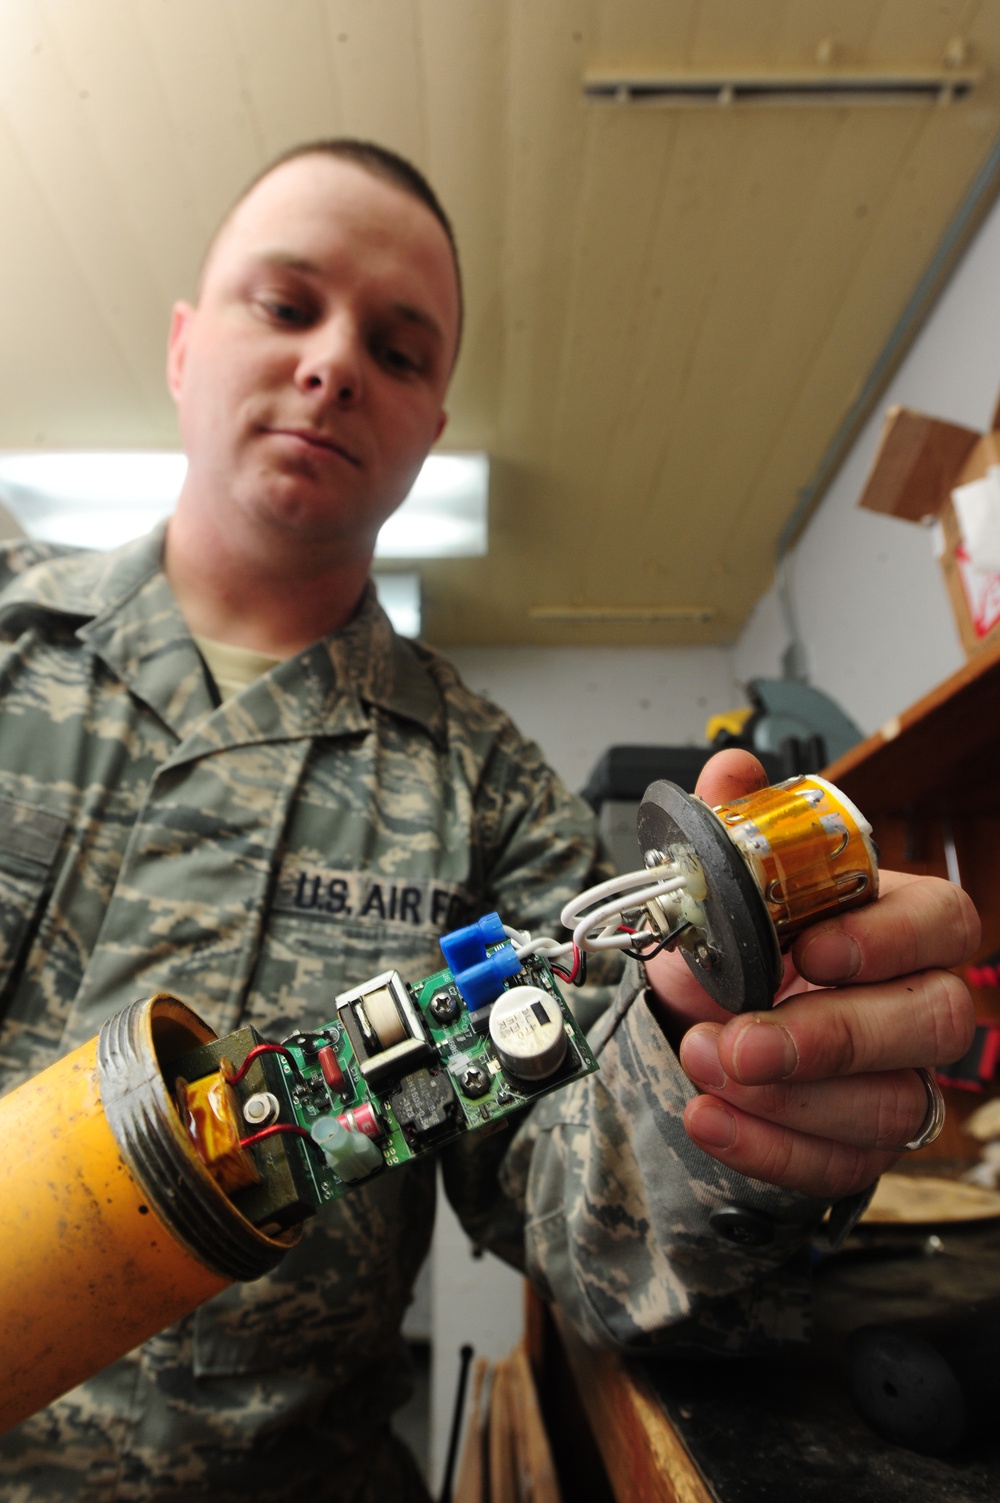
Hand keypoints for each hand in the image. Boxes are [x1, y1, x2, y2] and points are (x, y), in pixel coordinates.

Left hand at [644, 750, 978, 1198]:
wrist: (709, 1020)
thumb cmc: (744, 948)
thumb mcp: (725, 886)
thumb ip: (732, 826)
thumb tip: (732, 771)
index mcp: (900, 921)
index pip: (941, 922)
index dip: (886, 939)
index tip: (810, 952)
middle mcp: (919, 1001)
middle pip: (932, 1022)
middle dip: (830, 1036)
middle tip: (740, 1038)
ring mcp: (900, 1079)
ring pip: (890, 1105)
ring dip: (789, 1098)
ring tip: (703, 1064)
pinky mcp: (864, 1146)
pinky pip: (841, 1165)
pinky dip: (769, 1148)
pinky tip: (710, 1118)